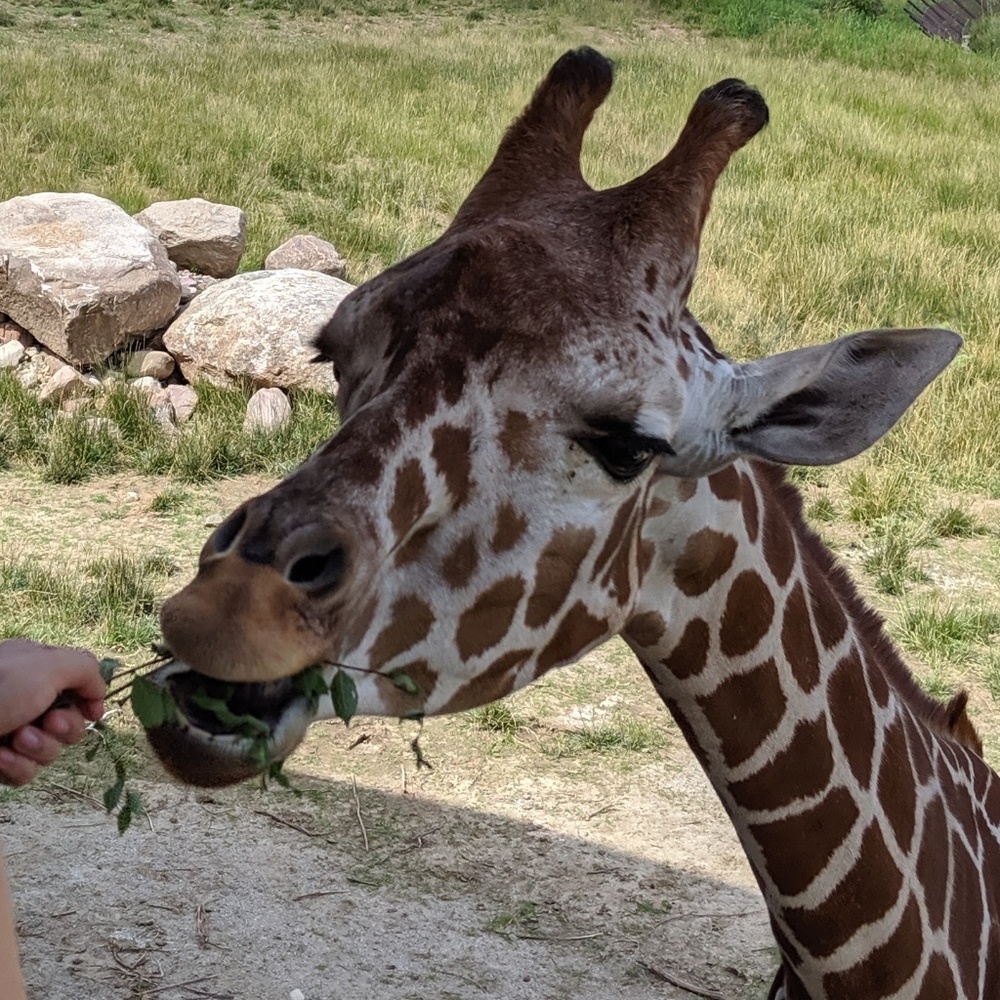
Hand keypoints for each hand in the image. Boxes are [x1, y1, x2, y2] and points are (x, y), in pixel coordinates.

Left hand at [0, 640, 106, 786]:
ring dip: (38, 749)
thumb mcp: (47, 665)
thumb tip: (97, 694)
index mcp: (35, 668)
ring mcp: (9, 731)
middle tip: (45, 723)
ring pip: (49, 752)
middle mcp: (24, 699)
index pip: (79, 684)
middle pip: (70, 723)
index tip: (91, 712)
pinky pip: (25, 772)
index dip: (90, 701)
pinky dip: (15, 766)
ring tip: (14, 740)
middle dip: (63, 729)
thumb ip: (86, 670)